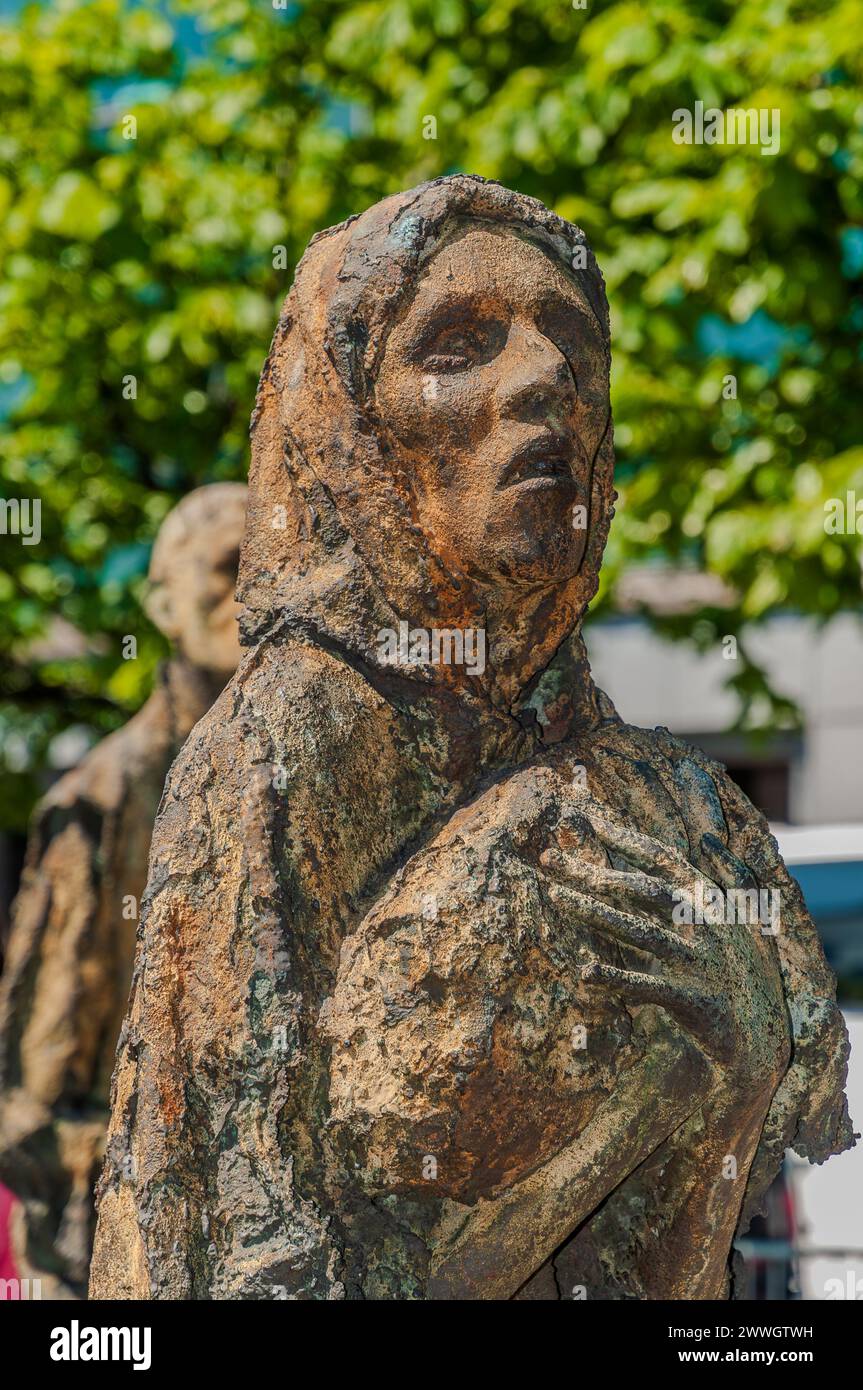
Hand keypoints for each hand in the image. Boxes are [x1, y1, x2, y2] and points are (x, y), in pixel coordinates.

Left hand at [538, 801, 789, 1091]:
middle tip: (549, 858)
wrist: (766, 1042)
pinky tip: (584, 971)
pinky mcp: (693, 1001)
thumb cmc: (752, 978)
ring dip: (595, 912)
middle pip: (641, 888)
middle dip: (594, 870)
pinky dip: (617, 978)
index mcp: (713, 903)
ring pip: (640, 930)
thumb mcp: (751, 921)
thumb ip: (732, 877)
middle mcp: (705, 926)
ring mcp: (698, 962)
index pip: (664, 859)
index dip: (626, 837)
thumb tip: (706, 840)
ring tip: (555, 896)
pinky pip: (647, 986)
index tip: (589, 818)